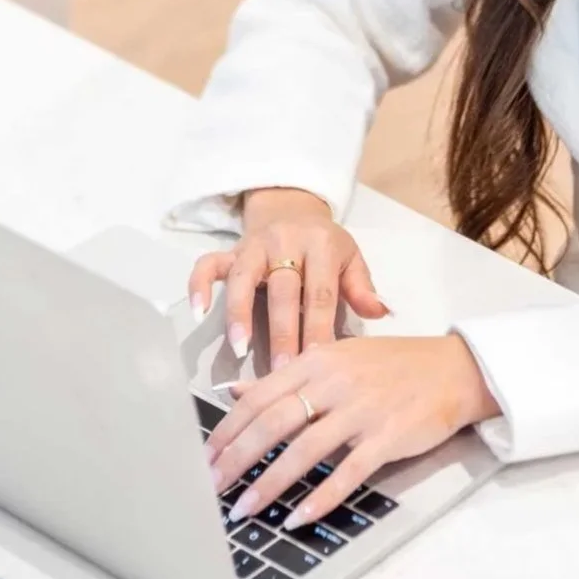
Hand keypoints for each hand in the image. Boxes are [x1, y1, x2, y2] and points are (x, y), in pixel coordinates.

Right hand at [186, 187, 387, 369]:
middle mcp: (286, 242)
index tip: (318, 360)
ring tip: (240, 348)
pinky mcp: (230, 250)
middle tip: (281, 370)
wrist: (292, 208)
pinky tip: (198, 313)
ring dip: (240, 313)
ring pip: (243, 278)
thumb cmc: (325, 244)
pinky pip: (208, 264)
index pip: (320, 292)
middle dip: (282, 332)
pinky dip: (199, 286)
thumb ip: (361, 286)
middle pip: (283, 290)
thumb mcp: (350, 257)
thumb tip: (380, 313)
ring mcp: (254, 246)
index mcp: (321, 246)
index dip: (318, 326)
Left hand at [205, 335, 500, 528]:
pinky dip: (319, 497)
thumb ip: (289, 376)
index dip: (228, 429)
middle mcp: (336, 382)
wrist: (454, 369)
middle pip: (274, 422)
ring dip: (270, 483)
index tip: (206, 456)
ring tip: (245, 508)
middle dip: (238, 459)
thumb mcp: (339, 357)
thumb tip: (236, 392)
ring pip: (304, 450)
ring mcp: (363, 409)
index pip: (261, 396)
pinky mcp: (387, 436)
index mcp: (319, 360)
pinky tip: (298, 516)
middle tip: (212, 487)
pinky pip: (347, 472)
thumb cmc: (396, 365)